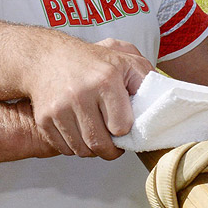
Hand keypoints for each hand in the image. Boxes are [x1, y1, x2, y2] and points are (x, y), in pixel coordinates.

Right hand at [22, 34, 152, 159]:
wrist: (46, 56)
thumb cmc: (91, 60)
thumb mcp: (124, 58)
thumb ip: (146, 76)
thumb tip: (163, 100)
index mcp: (105, 80)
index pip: (122, 128)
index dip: (125, 128)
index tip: (122, 122)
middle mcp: (81, 94)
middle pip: (101, 144)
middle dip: (111, 148)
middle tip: (113, 141)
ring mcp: (60, 108)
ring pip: (82, 150)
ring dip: (92, 148)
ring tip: (96, 132)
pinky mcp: (44, 119)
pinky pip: (65, 148)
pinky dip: (74, 145)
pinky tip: (78, 129)